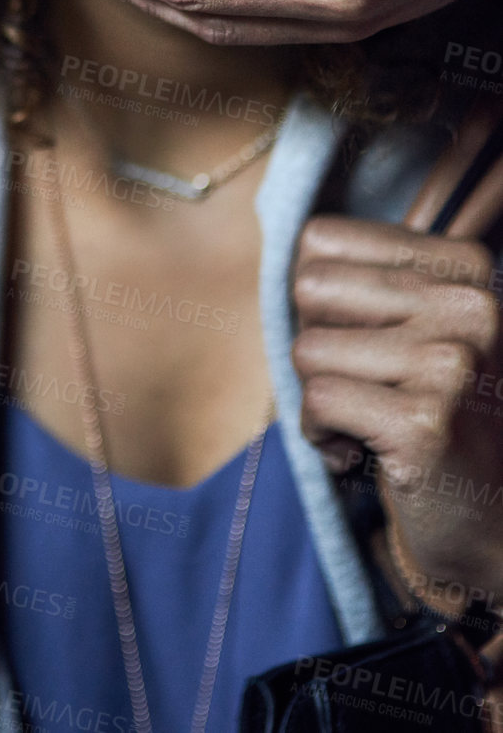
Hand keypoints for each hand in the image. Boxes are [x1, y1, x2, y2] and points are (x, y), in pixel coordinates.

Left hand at [293, 211, 502, 604]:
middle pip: (310, 289)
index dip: (320, 301)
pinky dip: (322, 436)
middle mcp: (471, 306)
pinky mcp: (426, 423)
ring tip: (371, 423)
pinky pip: (318, 401)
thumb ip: (358, 278)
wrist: (490, 525)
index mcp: (465, 267)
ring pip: (307, 349)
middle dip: (316, 346)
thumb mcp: (408, 325)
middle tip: (364, 387)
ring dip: (319, 398)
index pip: (322, 242)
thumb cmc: (429, 412)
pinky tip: (365, 454)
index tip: (365, 343)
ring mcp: (453, 364)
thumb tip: (284, 253)